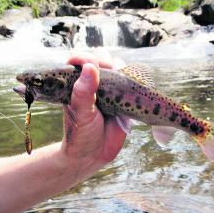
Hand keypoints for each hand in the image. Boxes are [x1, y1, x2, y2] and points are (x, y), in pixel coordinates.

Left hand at [61, 52, 125, 181]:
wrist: (93, 155)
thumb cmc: (81, 134)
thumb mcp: (80, 113)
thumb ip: (83, 91)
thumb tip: (90, 67)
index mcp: (78, 84)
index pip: (80, 60)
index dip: (86, 57)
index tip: (92, 65)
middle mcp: (94, 83)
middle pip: (102, 59)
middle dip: (107, 62)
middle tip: (110, 75)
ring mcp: (111, 90)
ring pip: (119, 68)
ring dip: (122, 70)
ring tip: (121, 84)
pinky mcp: (124, 98)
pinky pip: (132, 83)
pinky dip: (135, 80)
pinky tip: (135, 85)